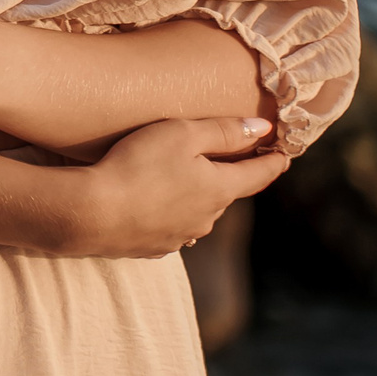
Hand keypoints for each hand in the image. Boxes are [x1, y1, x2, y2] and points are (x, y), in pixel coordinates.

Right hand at [73, 117, 288, 257]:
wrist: (92, 214)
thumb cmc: (138, 165)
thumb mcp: (182, 134)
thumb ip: (225, 130)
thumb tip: (264, 128)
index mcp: (219, 189)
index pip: (258, 176)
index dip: (273, 162)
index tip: (284, 154)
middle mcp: (207, 218)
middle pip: (225, 193)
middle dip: (225, 177)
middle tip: (221, 159)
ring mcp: (180, 237)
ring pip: (197, 212)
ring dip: (194, 196)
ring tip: (176, 180)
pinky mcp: (154, 247)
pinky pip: (170, 226)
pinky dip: (168, 212)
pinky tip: (150, 203)